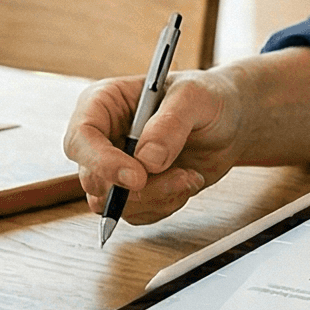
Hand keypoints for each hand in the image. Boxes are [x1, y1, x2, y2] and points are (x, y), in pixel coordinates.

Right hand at [63, 66, 245, 225]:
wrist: (228, 119)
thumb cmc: (206, 96)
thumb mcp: (195, 97)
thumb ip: (170, 122)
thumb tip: (147, 159)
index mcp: (103, 103)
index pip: (80, 138)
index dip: (101, 163)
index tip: (138, 177)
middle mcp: (102, 138)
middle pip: (92, 180)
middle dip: (137, 189)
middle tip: (180, 176)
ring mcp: (115, 167)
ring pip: (115, 204)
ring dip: (158, 197)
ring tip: (190, 175)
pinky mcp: (132, 191)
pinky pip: (137, 213)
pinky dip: (166, 204)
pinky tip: (187, 181)